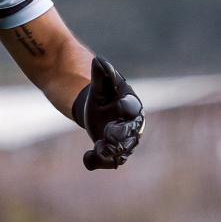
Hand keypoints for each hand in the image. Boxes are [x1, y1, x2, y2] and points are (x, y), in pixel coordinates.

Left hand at [72, 56, 143, 170]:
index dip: (126, 107)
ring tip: (98, 149)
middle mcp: (132, 125)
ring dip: (110, 151)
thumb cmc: (104, 94)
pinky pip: (111, 161)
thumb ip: (101, 74)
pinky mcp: (114, 152)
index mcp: (131, 105)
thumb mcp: (101, 84)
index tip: (119, 105)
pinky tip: (87, 158)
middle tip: (108, 134)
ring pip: (122, 150)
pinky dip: (100, 162)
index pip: (132, 108)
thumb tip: (98, 60)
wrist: (99, 110)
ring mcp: (125, 140)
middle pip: (130, 133)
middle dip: (120, 134)